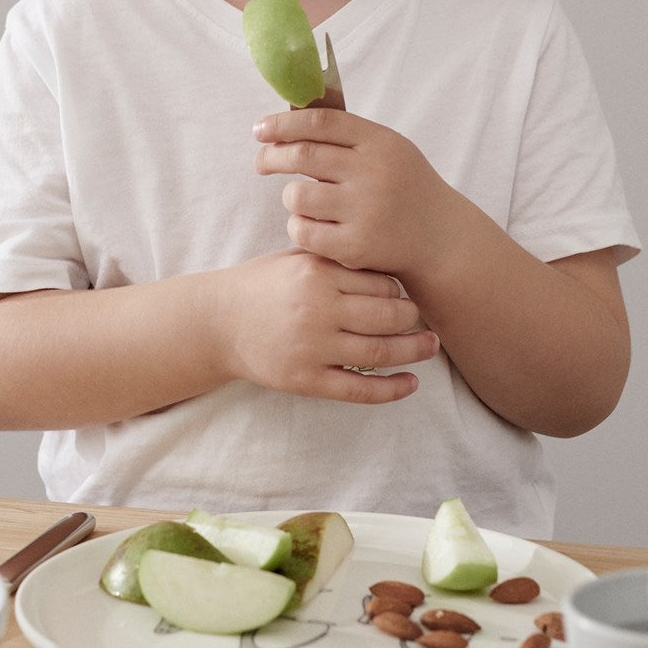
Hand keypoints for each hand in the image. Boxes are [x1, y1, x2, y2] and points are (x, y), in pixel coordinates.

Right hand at [212, 248, 439, 405]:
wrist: (217, 321)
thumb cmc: (262, 285)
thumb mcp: (296, 258)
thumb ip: (337, 260)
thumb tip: (392, 271)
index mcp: (316, 273)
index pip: (379, 282)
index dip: (400, 290)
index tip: (406, 295)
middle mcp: (316, 309)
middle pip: (386, 317)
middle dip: (413, 319)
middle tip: (425, 320)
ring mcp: (311, 348)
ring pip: (378, 353)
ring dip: (413, 352)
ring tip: (430, 347)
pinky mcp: (305, 380)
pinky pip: (358, 389)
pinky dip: (390, 389)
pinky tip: (410, 384)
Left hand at [252, 107, 459, 279]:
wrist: (441, 238)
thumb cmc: (404, 188)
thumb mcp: (389, 151)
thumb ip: (348, 136)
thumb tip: (288, 122)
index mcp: (380, 143)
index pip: (320, 121)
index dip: (283, 123)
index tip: (261, 129)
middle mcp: (373, 173)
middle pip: (302, 155)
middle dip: (271, 156)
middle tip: (261, 162)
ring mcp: (366, 210)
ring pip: (297, 195)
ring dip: (290, 196)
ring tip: (301, 200)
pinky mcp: (356, 245)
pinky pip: (303, 230)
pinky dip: (298, 226)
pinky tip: (309, 225)